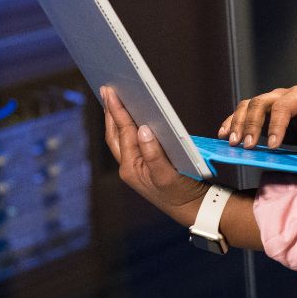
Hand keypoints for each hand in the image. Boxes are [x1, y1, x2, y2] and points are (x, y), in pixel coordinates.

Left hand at [101, 86, 206, 226]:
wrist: (190, 208)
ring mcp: (133, 167)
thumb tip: (143, 129)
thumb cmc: (181, 193)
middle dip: (109, 111)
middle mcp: (128, 167)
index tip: (112, 92)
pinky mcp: (141, 166)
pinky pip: (128, 143)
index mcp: (131, 168)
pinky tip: (128, 118)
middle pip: (113, 134)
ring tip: (112, 99)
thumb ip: (154, 153)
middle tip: (107, 89)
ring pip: (118, 138)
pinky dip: (125, 128)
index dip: (117, 110)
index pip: (123, 133)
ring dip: (114, 118)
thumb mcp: (168, 175)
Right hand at [218, 86, 296, 150]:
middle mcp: (281, 95)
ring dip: (237, 123)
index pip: (283, 107)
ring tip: (232, 142)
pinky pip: (243, 112)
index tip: (272, 146)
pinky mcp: (262, 112)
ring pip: (247, 106)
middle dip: (251, 125)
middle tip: (246, 146)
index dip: (276, 126)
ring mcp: (270, 101)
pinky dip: (231, 122)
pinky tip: (223, 134)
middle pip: (260, 103)